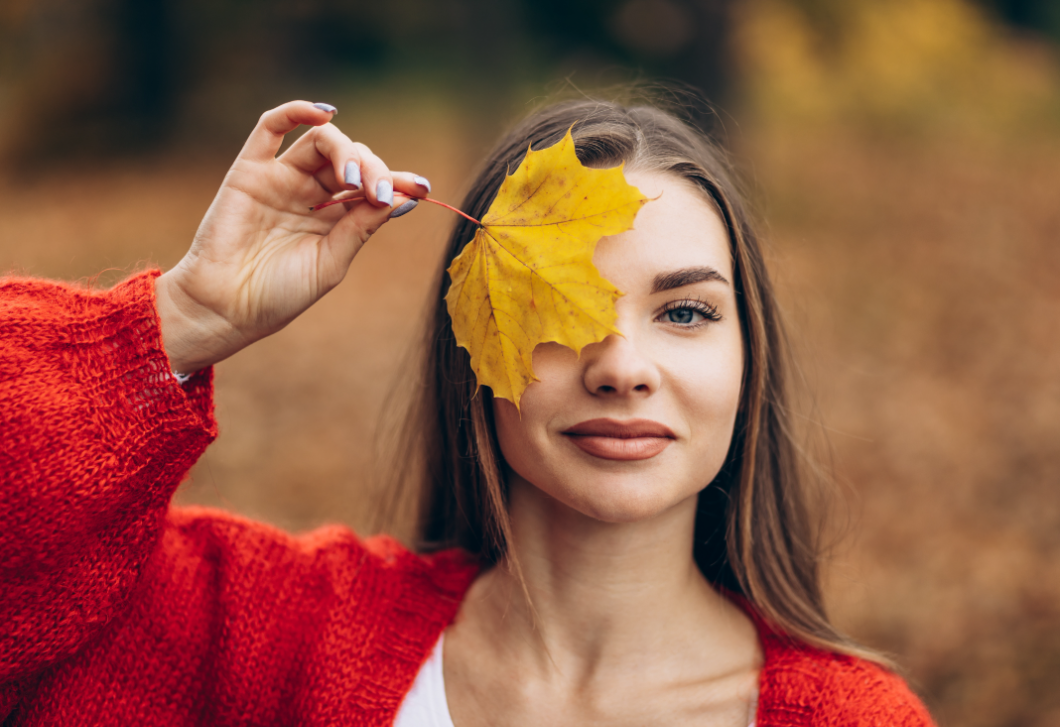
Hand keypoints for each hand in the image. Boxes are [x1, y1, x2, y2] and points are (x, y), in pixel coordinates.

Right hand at [155, 100, 428, 373]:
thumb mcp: (331, 262)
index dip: (398, 181)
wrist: (226, 308)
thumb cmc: (278, 295)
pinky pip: (270, 128)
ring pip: (321, 142)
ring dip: (345, 151)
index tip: (422, 188)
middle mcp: (312, 193)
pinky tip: (323, 113)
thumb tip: (403, 198)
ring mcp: (282, 179)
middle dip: (372, 170)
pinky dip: (297, 112)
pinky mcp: (250, 170)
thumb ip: (361, 227)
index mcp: (335, 218)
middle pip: (351, 160)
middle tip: (378, 192)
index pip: (372, 186)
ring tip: (352, 179)